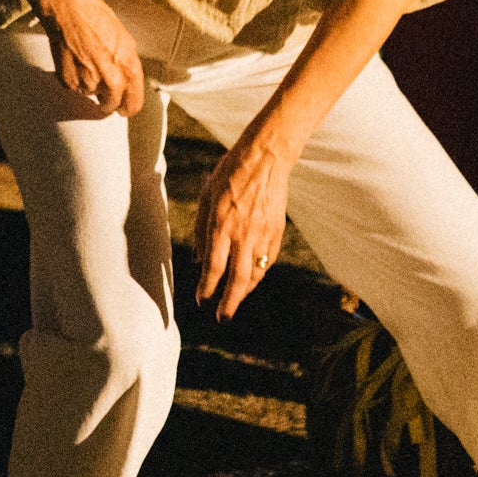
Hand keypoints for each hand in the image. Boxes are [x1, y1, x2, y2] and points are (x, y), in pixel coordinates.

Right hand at [37, 0, 148, 119]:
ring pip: (90, 95)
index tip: (123, 109)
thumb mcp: (124, 40)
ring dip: (88, 85)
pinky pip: (73, 87)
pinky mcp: (69, 79)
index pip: (134, 103)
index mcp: (130, 67)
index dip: (128, 108)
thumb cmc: (97, 18)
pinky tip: (73, 60)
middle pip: (111, 105)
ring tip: (85, 62)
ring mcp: (89, 80)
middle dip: (108, 103)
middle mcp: (112, 76)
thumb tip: (128, 81)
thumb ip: (127, 64)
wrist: (70, 6)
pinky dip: (73, 79)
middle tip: (103, 96)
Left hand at [194, 117, 300, 316]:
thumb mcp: (206, 197)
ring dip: (245, 291)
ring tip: (235, 299)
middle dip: (229, 303)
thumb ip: (201, 230)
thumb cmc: (229, 173)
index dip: (206, 289)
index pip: (213, 268)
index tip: (201, 300)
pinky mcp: (277, 231)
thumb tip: (200, 261)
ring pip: (256, 273)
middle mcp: (243, 234)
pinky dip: (259, 273)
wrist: (265, 157)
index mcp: (222, 225)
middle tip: (222, 318)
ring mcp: (263, 233)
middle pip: (237, 279)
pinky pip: (268, 260)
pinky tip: (252, 278)